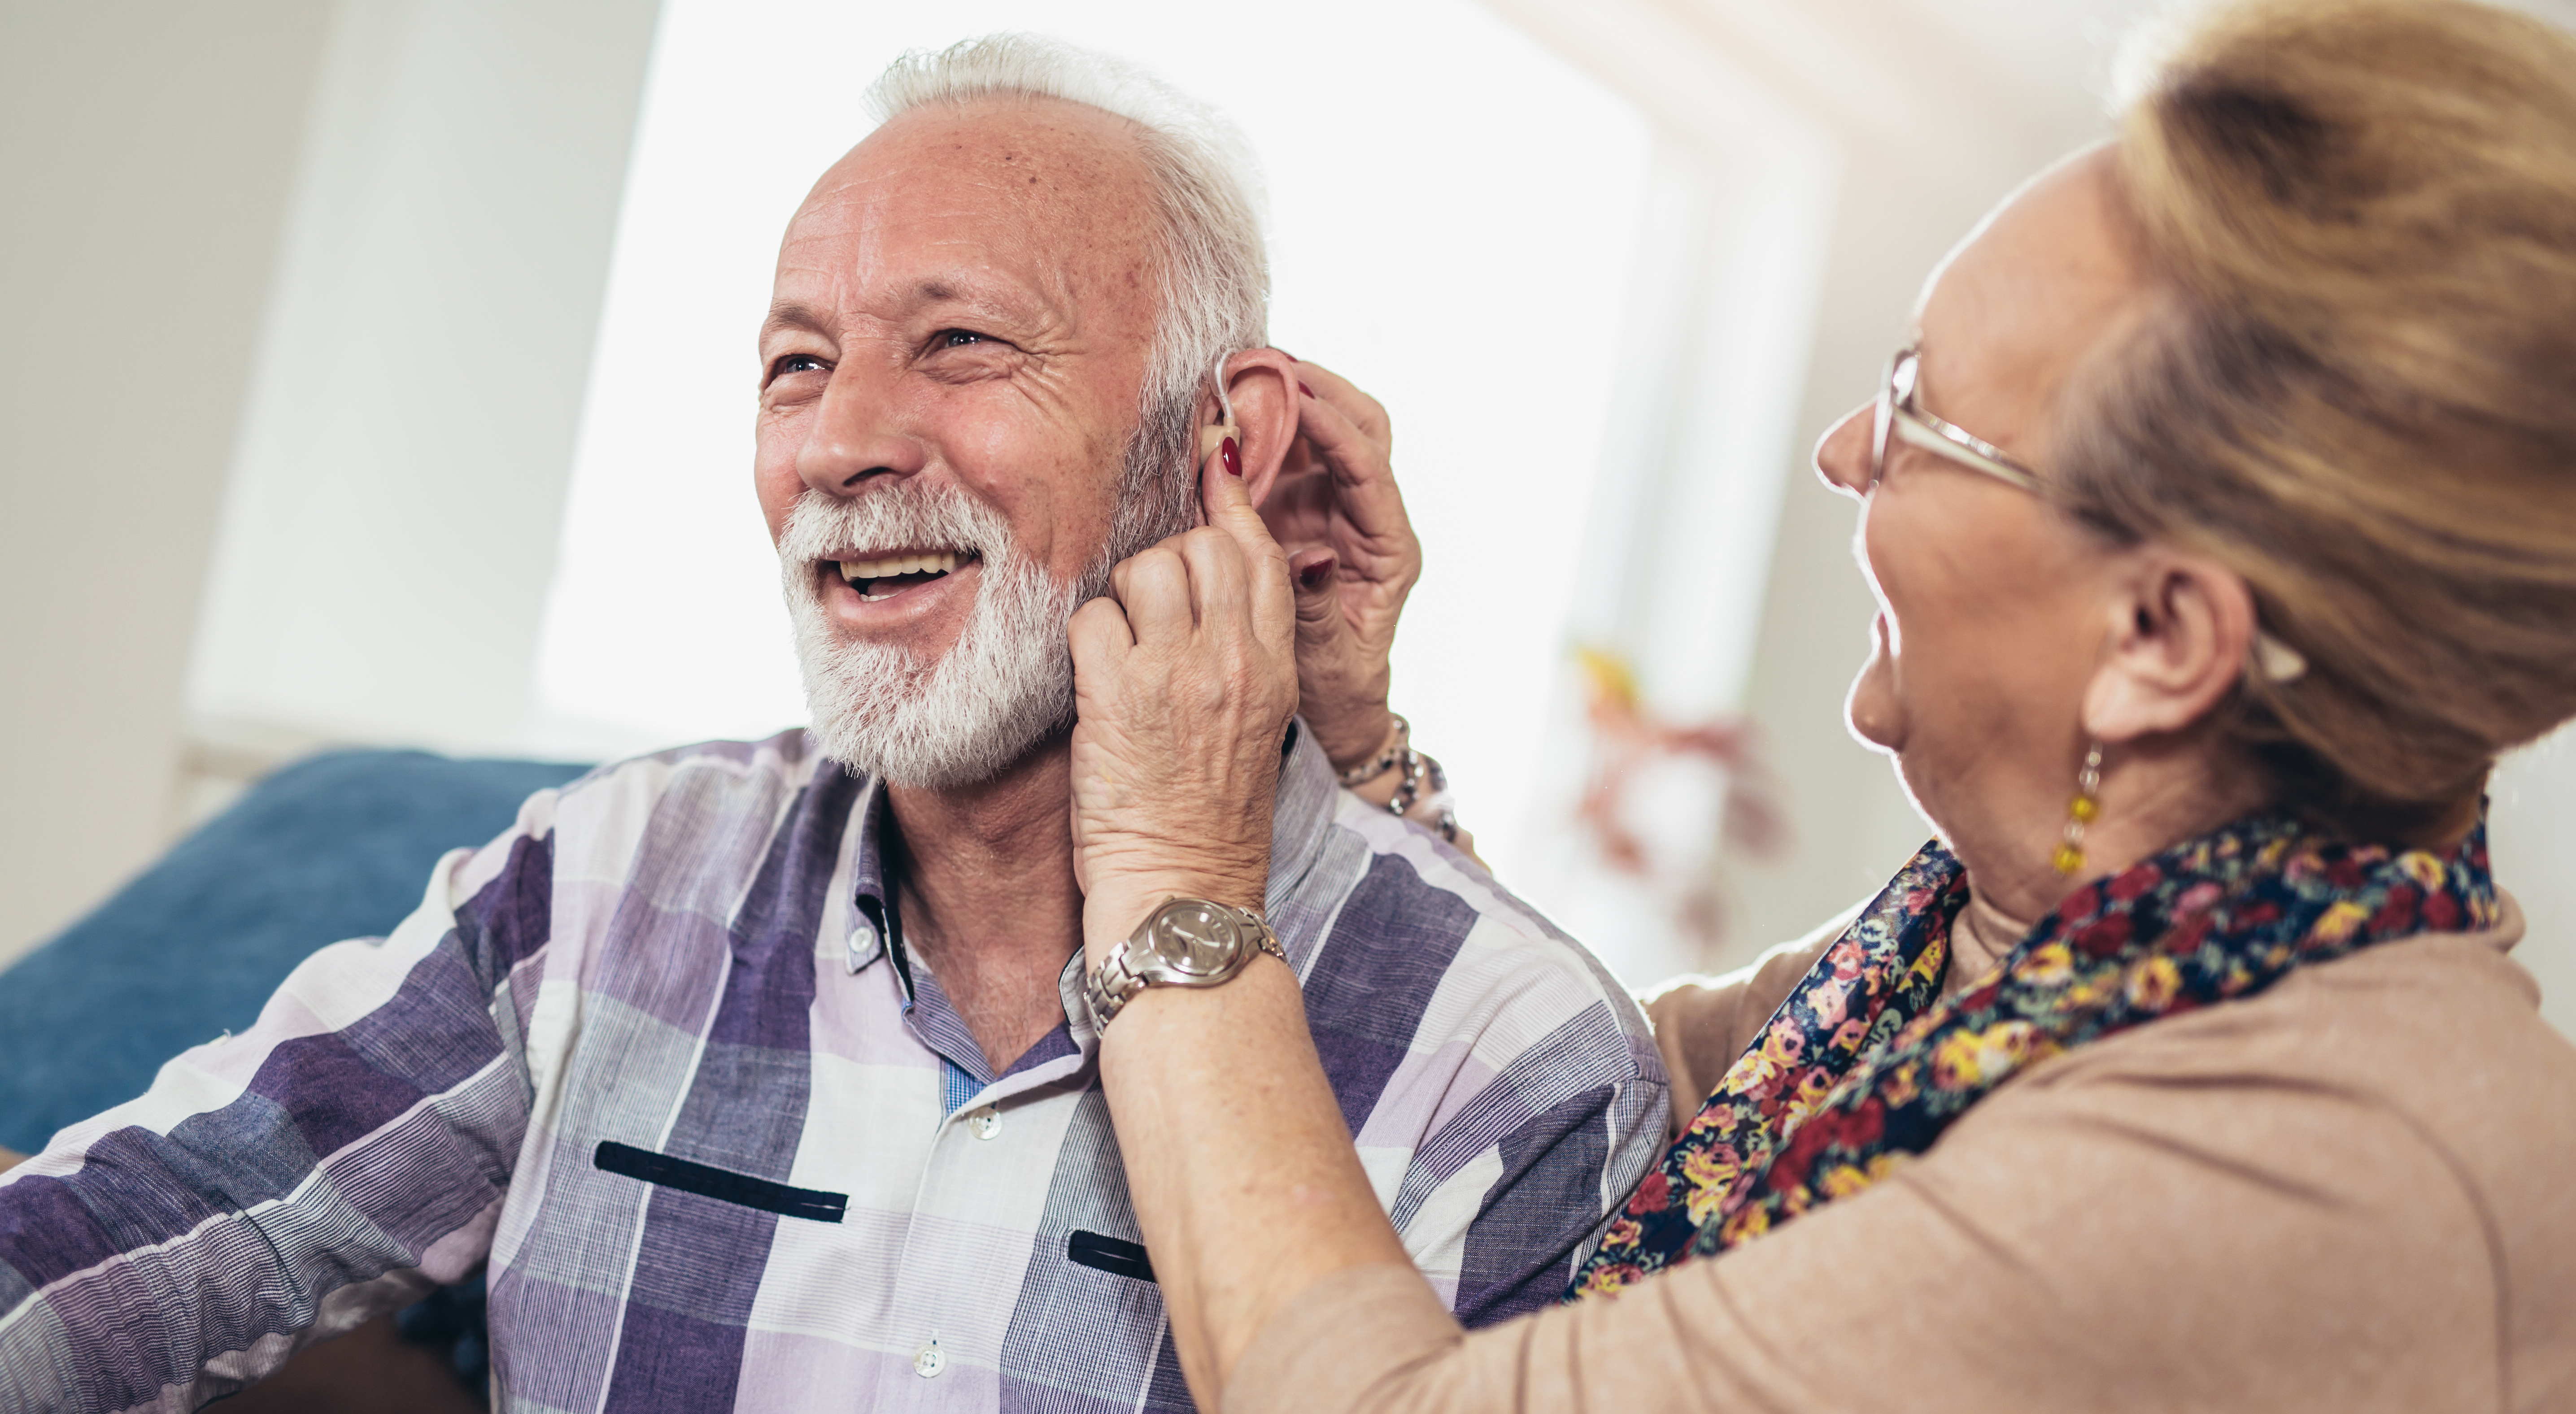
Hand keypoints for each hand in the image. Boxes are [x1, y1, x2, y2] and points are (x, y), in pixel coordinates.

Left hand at [1069, 437, 1300, 962]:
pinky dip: (1083, 641)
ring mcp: (1178, 674)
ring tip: (1120, 648)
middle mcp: (1235, 660)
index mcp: (1276, 668)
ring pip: (1144, 566)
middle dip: (1167, 559)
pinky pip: (1091, 618)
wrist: (1185, 897)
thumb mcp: (1255, 726)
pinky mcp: (1118, 696)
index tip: (1209, 464)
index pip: (1261, 551)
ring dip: (1121, 596)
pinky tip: (1091, 681)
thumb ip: (1242, 653)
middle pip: (1201, 545)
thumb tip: (1210, 589)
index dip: (1230, 501)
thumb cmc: (1211, 821)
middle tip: (1148, 609)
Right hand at [1260, 360, 1420, 773]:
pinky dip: (1260, 431)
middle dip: (1321, 389)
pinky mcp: (1300, 512)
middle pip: (1362, 429)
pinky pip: (1286, 457)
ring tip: (1241, 374)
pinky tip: (1224, 414)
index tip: (1297, 394)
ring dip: (1288, 401)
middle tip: (1268, 362)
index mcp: (1389, 549)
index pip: (1371, 470)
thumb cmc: (1337, 688)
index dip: (1335, 428)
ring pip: (1323, 433)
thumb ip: (1318, 607)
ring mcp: (1333, 510)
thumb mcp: (1327, 657)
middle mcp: (1367, 518)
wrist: (1332, 710)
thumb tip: (1310, 558)